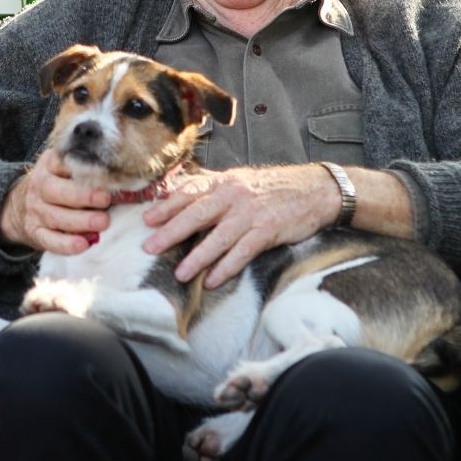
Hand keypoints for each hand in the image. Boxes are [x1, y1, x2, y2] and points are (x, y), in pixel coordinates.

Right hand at [0, 148, 110, 254]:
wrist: (19, 207)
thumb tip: (126, 183)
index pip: (62, 163)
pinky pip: (49, 240)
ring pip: (55, 217)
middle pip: (57, 191)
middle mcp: (39, 186)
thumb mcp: (63, 170)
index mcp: (49, 166)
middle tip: (106, 200)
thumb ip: (87, 171)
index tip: (103, 172)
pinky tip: (83, 245)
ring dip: (80, 221)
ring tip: (102, 223)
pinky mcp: (35, 232)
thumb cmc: (56, 185)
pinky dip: (66, 244)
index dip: (82, 168)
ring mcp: (35, 211)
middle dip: (83, 196)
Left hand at [142, 164, 338, 288]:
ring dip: (198, 257)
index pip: (189, 193)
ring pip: (218, 237)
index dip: (166, 206)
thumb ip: (210, 187)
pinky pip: (243, 252)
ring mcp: (250, 214)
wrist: (314, 190)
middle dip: (171, 232)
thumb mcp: (239, 180)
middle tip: (150, 248)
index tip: (147, 219)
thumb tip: (178, 191)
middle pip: (197, 214)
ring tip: (180, 274)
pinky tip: (213, 281)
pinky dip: (227, 267)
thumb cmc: (272, 187)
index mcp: (224, 182)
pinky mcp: (267, 231)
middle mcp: (234, 196)